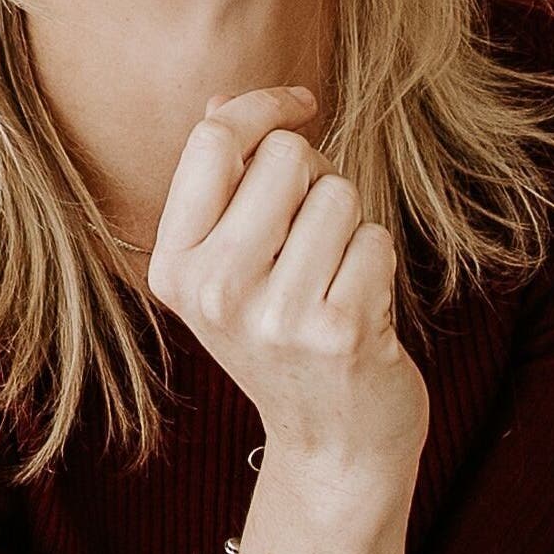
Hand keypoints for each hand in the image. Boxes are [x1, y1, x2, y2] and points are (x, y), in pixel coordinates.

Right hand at [145, 86, 428, 539]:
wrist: (333, 447)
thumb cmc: (284, 339)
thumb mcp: (231, 269)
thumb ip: (222, 188)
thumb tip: (223, 105)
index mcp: (174, 267)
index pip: (212, 141)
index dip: (263, 107)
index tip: (300, 105)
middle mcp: (214, 291)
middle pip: (286, 157)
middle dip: (316, 177)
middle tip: (315, 234)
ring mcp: (276, 316)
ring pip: (339, 194)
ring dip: (350, 226)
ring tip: (335, 279)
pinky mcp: (340, 331)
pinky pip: (375, 238)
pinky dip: (378, 263)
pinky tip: (362, 308)